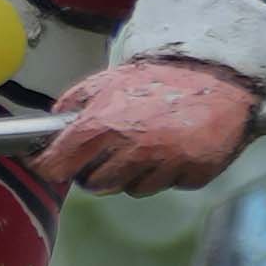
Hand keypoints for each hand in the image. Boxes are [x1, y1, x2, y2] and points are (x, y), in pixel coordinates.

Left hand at [34, 55, 260, 196]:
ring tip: (148, 146)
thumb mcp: (111, 79)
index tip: (47, 167)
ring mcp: (166, 163)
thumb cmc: (163, 78)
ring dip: (133, 174)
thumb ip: (77, 100)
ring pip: (131, 190)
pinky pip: (168, 186)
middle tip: (108, 154)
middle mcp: (134, 147)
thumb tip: (54, 119)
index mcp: (107, 123)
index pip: (60, 162)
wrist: (218, 75)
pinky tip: (174, 149)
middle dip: (96, 172)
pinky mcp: (193, 173)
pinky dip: (167, 173)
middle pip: (94, 184)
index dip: (49, 167)